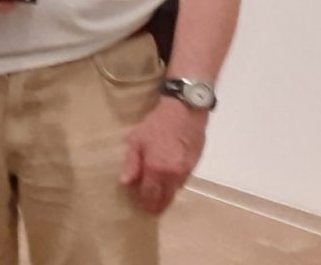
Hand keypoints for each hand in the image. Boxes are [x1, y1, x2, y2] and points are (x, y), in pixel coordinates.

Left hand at [120, 98, 206, 213]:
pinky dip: (174, 185)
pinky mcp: (195, 165)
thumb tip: (125, 182)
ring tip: (157, 197)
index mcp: (157, 169)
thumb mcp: (136, 140)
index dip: (145, 202)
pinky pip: (183, 181)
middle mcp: (173, 174)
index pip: (150, 194)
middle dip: (157, 204)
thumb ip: (131, 163)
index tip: (140, 206)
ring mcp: (186, 171)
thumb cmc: (156, 124)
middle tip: (149, 208)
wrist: (185, 112)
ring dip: (166, 195)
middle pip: (165, 197)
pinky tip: (167, 182)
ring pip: (175, 190)